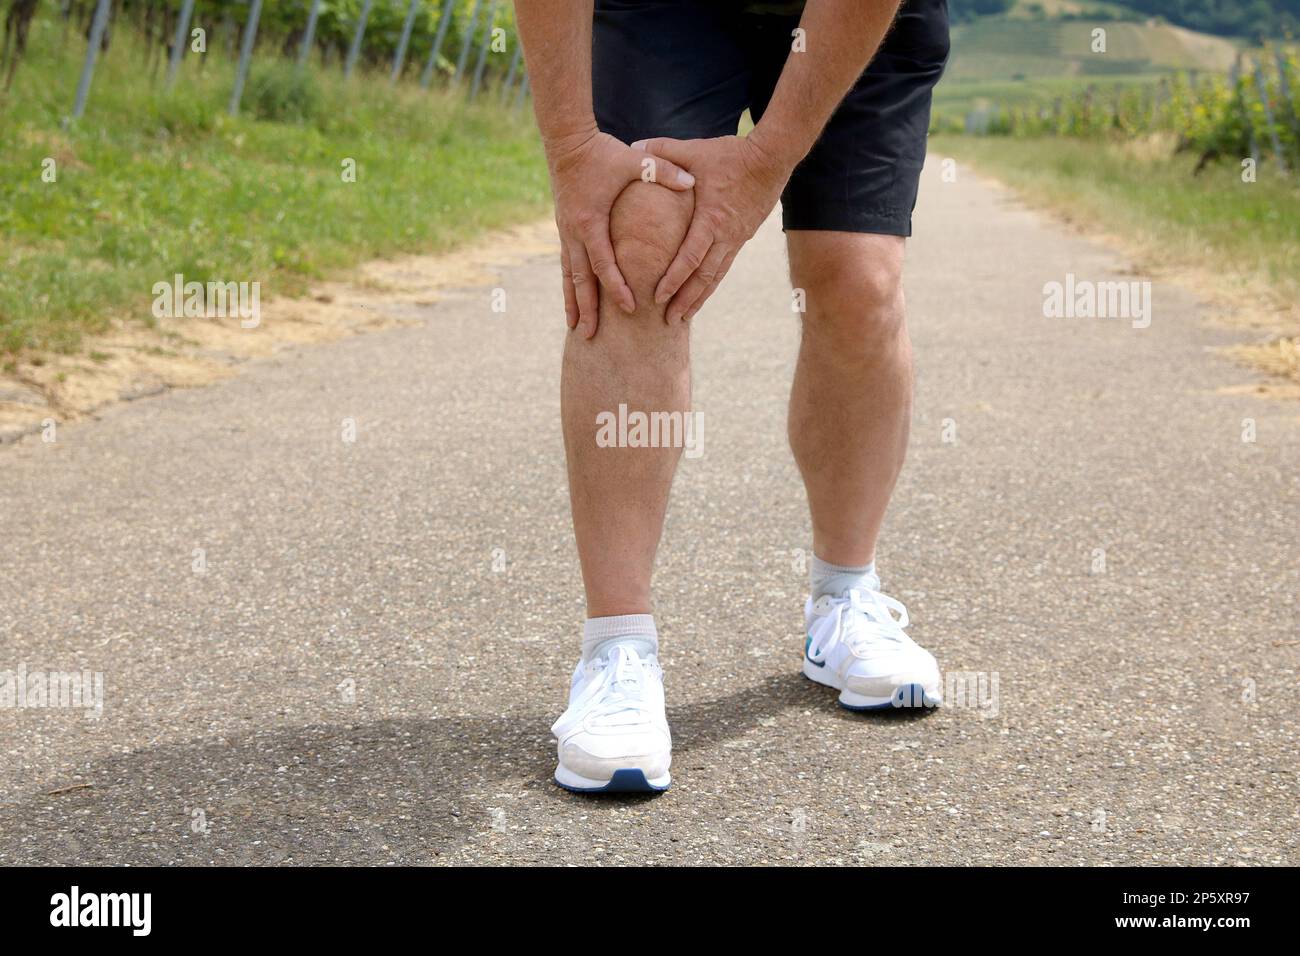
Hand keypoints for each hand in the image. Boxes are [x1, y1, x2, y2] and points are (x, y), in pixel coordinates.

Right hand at [547, 129, 695, 337]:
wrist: (568, 141)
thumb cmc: (604, 152)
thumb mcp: (636, 160)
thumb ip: (665, 171)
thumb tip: (693, 181)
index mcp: (592, 220)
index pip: (605, 262)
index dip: (617, 287)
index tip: (629, 307)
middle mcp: (574, 231)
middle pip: (581, 279)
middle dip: (586, 309)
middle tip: (590, 336)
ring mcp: (566, 232)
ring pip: (569, 276)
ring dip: (573, 303)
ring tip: (575, 330)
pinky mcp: (564, 230)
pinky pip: (567, 265)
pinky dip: (570, 287)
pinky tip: (572, 304)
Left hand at [632, 134, 789, 323]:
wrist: (772, 158)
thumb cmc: (731, 154)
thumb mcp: (695, 150)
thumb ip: (663, 150)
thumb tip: (634, 146)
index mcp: (711, 218)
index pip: (690, 257)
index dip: (674, 279)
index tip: (658, 296)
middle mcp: (725, 235)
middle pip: (704, 277)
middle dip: (685, 301)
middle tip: (668, 321)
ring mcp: (736, 238)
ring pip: (716, 277)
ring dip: (699, 299)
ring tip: (683, 317)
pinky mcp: (742, 237)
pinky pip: (725, 267)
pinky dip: (711, 284)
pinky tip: (701, 294)